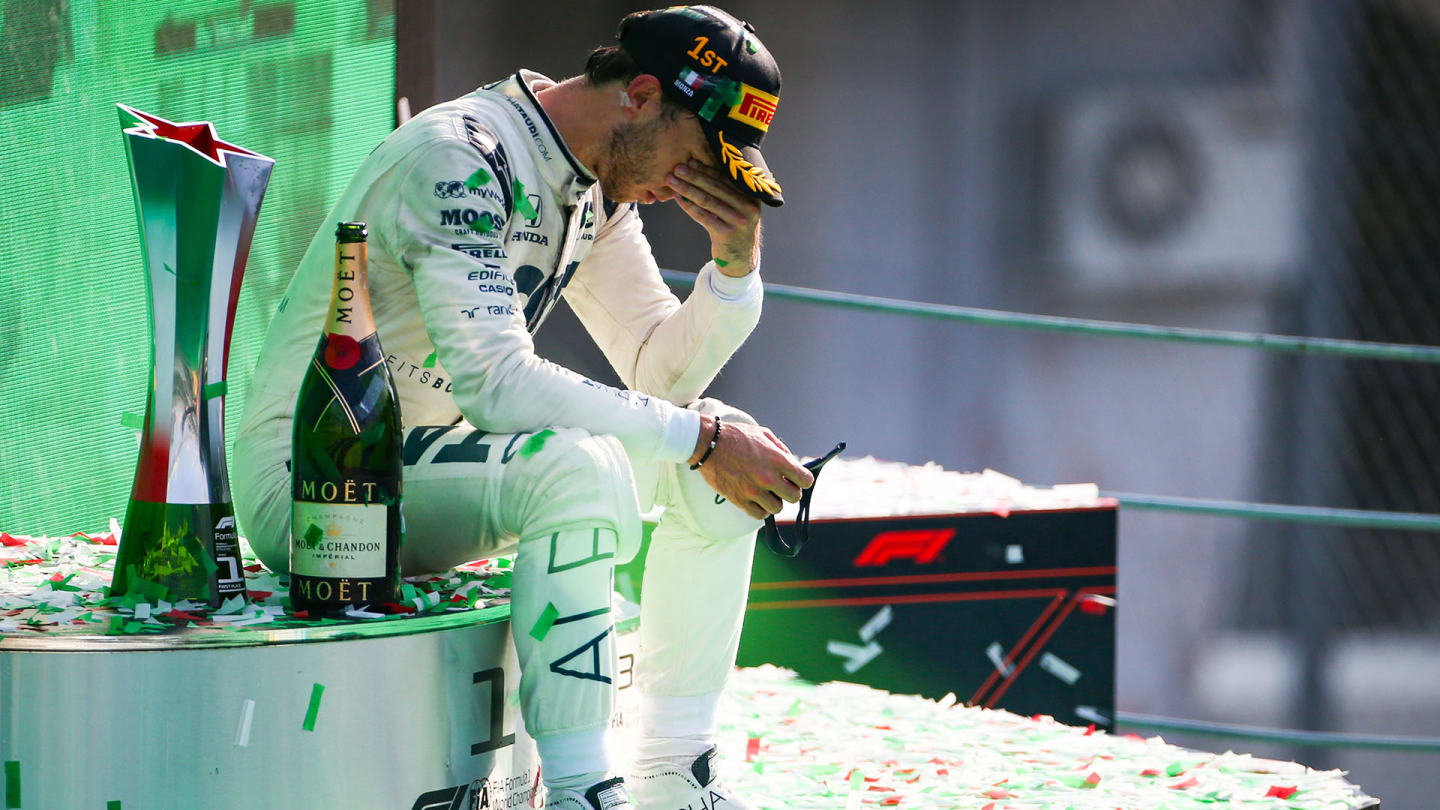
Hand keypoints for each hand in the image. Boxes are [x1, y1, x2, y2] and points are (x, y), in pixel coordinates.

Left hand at [667, 160, 760, 275]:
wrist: (741, 258)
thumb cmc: (735, 226)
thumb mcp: (739, 207)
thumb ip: (729, 189)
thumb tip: (703, 165)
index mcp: (752, 195)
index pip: (726, 178)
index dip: (707, 168)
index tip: (690, 160)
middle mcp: (748, 207)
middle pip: (716, 188)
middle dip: (694, 176)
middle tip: (677, 167)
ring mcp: (738, 221)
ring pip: (707, 201)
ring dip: (687, 189)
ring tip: (672, 181)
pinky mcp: (726, 234)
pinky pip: (703, 217)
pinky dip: (689, 207)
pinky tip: (678, 199)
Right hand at [689, 415, 814, 519]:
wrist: (707, 443)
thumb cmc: (736, 436)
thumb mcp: (763, 434)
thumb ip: (781, 449)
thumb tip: (792, 464)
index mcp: (777, 460)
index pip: (805, 480)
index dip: (802, 480)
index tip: (795, 478)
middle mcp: (768, 477)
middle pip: (794, 497)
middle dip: (790, 491)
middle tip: (780, 485)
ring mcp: (753, 491)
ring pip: (777, 508)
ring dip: (774, 501)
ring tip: (766, 492)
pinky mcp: (739, 500)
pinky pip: (759, 515)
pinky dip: (760, 509)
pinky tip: (756, 499)